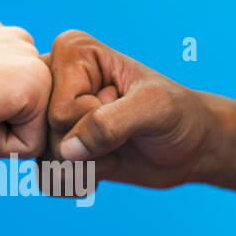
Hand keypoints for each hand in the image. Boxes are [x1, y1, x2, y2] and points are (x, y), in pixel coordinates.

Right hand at [43, 30, 218, 189]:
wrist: (190, 146)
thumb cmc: (178, 116)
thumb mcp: (154, 109)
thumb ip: (110, 123)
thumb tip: (66, 151)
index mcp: (72, 51)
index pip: (59, 110)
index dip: (95, 120)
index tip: (123, 104)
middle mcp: (54, 79)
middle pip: (46, 137)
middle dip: (90, 149)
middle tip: (122, 131)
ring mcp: (52, 115)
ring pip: (45, 160)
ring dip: (88, 169)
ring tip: (115, 147)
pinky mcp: (56, 147)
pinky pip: (47, 180)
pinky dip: (79, 183)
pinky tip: (104, 166)